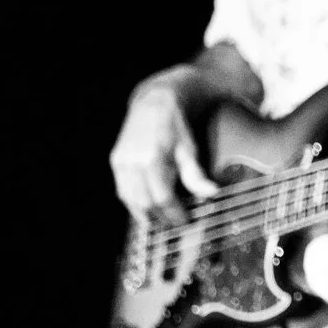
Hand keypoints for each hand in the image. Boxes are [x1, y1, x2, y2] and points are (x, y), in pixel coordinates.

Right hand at [109, 78, 218, 223]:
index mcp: (152, 159)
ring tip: (163, 219)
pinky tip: (148, 207)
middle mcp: (132, 162)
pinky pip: (123, 190)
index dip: (174, 214)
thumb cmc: (175, 126)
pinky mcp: (116, 162)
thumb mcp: (190, 149)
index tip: (186, 222)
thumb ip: (196, 174)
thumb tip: (212, 194)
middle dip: (160, 218)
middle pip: (144, 203)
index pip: (162, 198)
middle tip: (175, 224)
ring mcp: (121, 162)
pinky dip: (135, 203)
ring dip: (146, 214)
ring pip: (130, 200)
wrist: (153, 103)